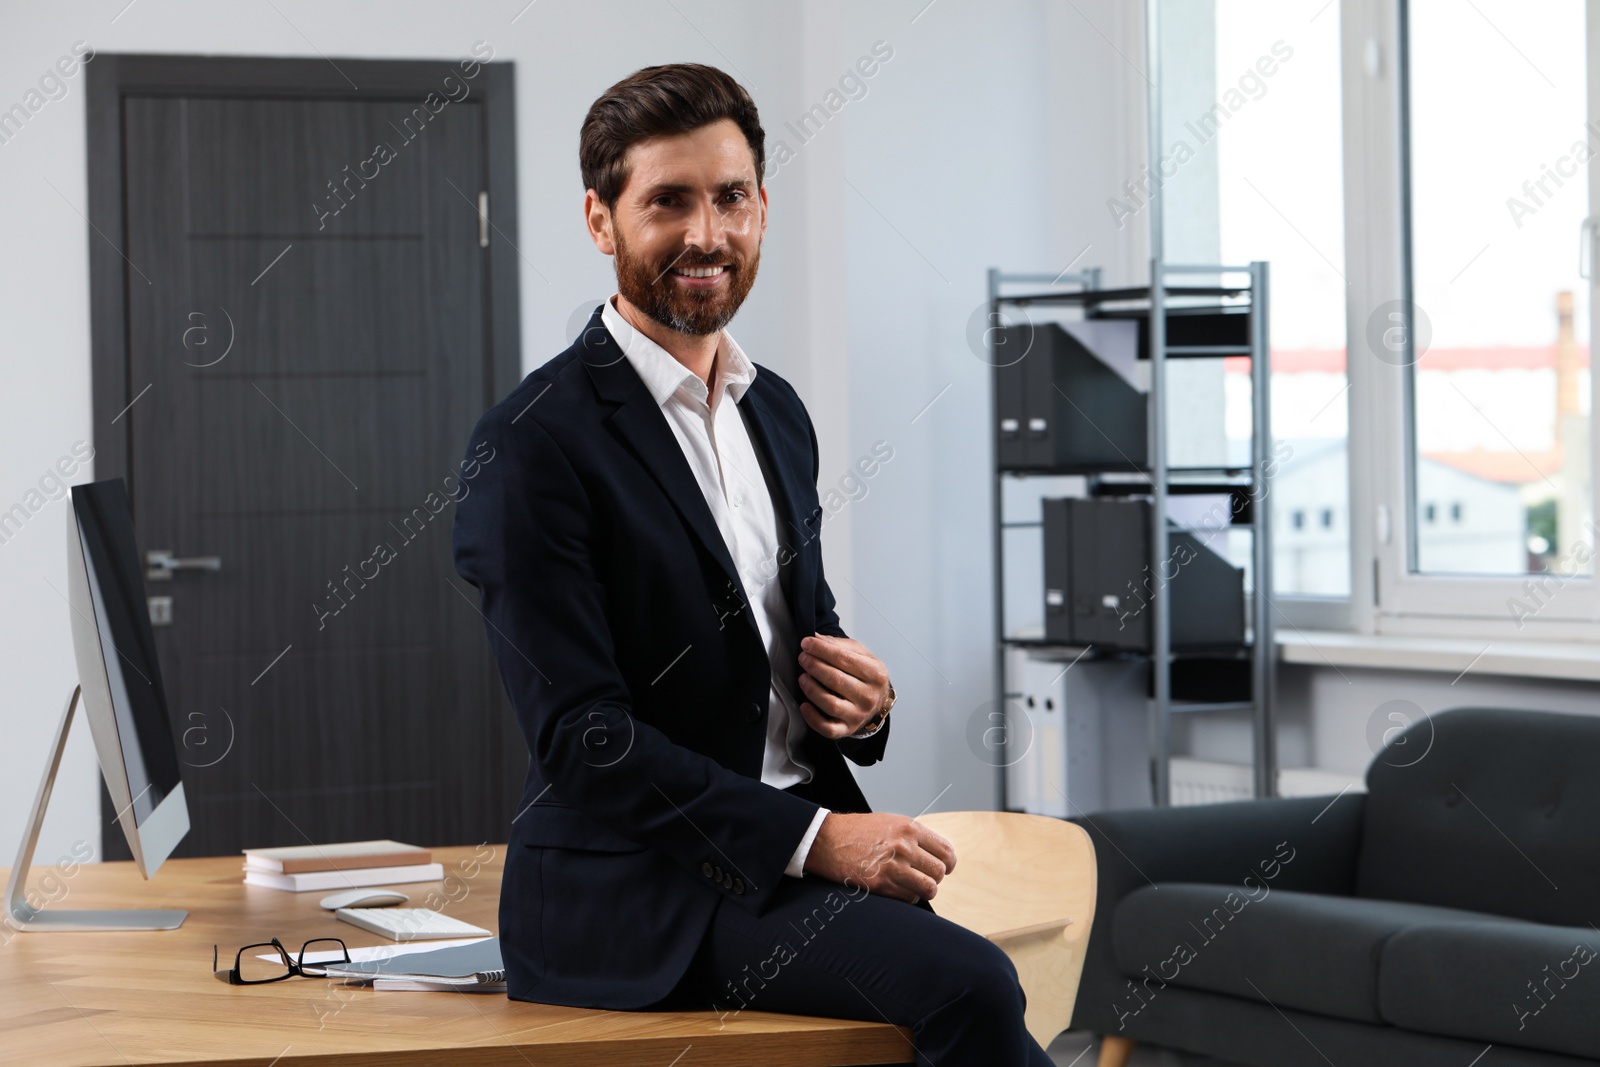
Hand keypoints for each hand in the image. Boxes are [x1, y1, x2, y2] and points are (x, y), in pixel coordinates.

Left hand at [796, 635, 888, 738]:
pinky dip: (812, 718)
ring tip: (802, 677)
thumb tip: (816, 638)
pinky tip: (804, 705)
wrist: (878, 701)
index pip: (844, 658)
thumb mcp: (861, 655)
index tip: (806, 643)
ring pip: (831, 704)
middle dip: (815, 666)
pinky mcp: (847, 729)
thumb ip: (839, 645)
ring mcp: (858, 715)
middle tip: (803, 658)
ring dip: (811, 689)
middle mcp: (869, 696)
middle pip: (836, 680)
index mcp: (875, 674)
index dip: (822, 650)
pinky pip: (827, 728)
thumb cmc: (866, 676)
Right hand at [803, 812, 956, 902]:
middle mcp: (904, 846)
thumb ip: (913, 837)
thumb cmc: (856, 831)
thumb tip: (935, 855)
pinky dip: (907, 897)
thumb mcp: (889, 823)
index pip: (946, 851)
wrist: (826, 840)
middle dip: (934, 878)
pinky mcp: (881, 884)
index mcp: (909, 828)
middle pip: (940, 872)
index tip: (944, 868)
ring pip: (929, 888)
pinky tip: (896, 889)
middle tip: (922, 877)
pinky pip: (909, 898)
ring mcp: (893, 866)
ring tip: (912, 886)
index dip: (948, 864)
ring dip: (923, 890)